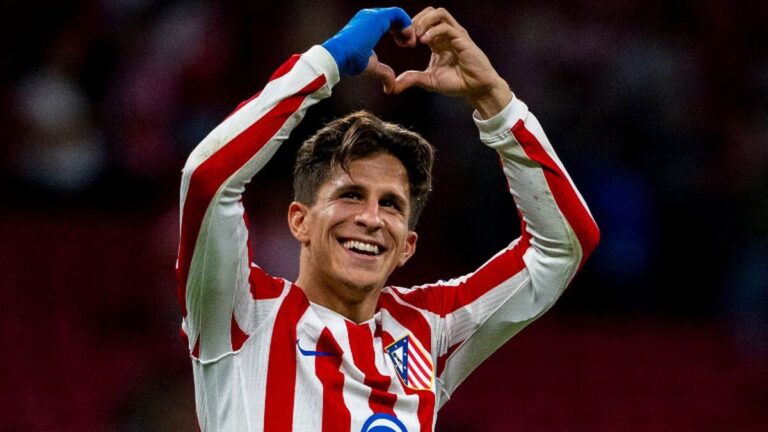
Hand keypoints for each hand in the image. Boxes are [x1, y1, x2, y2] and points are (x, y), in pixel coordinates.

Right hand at [322, 7, 415, 85]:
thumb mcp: (372, 68)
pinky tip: (407, 40)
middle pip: (396, 16)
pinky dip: (407, 25)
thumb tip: (390, 88)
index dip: (401, 32)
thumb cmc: (349, 62)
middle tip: (410, 45)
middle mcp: (370, 16)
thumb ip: (384, 74)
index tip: (405, 45)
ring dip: (408, 28)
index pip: (390, 22)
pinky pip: (398, 13)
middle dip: (407, 29)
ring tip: (410, 44)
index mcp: (368, 25)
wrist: (338, 58)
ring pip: (398, 14)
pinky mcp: (376, 17)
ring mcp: (372, 15)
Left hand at [392, 7, 511, 117]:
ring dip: (424, 21)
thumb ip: (412, 79)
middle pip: (430, 11)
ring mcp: (456, 35)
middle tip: (407, 37)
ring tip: (416, 37)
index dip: (409, 27)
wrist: (476, 89)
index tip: (401, 42)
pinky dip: (433, 32)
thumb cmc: (457, 83)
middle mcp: (446, 34)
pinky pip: (447, 27)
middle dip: (416, 20)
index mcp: (438, 40)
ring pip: (439, 13)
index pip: (422, 21)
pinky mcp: (463, 40)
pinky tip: (425, 42)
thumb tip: (393, 86)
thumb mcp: (429, 81)